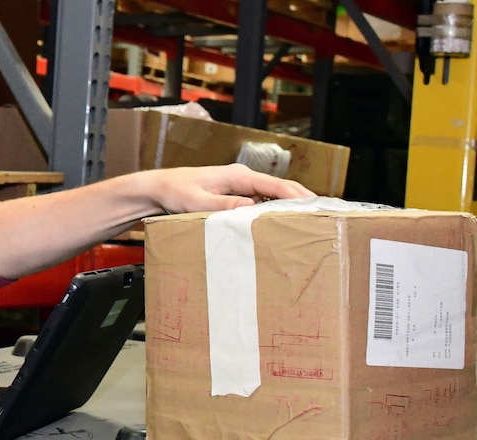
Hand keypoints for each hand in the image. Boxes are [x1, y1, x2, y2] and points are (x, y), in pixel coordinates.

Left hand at [139, 163, 315, 213]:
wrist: (157, 189)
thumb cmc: (174, 192)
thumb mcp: (197, 201)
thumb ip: (223, 205)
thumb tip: (249, 207)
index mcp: (238, 176)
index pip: (277, 185)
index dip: (299, 197)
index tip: (317, 209)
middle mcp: (242, 178)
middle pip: (280, 189)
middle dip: (301, 202)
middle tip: (321, 218)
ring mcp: (238, 186)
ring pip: (271, 196)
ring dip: (287, 207)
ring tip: (306, 224)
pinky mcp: (232, 195)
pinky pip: (258, 202)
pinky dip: (271, 211)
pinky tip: (277, 224)